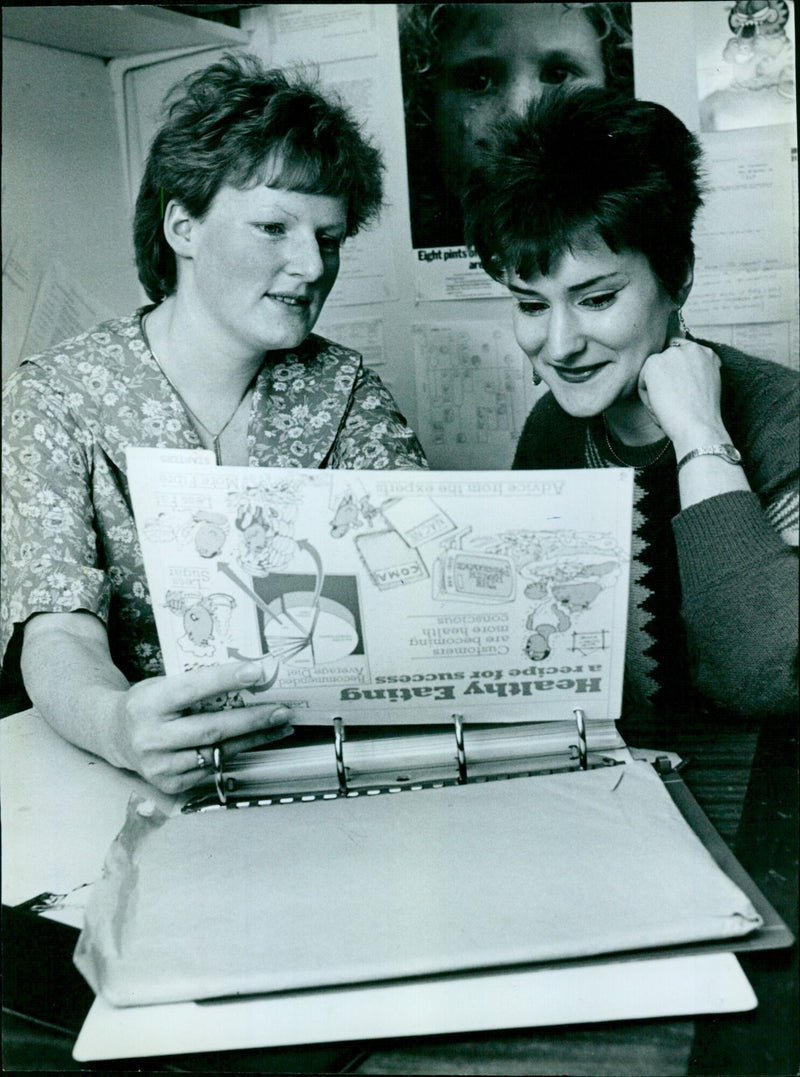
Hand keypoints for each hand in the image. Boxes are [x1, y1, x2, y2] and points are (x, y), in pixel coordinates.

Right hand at [113, 661, 291, 793]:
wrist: (114, 735)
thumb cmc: (148, 703)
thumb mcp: (161, 685)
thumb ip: (195, 684)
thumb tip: (247, 676)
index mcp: (148, 703)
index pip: (193, 688)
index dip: (227, 679)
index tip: (258, 671)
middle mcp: (151, 737)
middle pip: (212, 728)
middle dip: (253, 719)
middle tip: (283, 709)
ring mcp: (160, 765)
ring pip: (217, 751)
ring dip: (254, 739)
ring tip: (280, 726)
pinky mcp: (169, 783)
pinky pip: (211, 767)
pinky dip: (236, 753)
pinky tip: (255, 742)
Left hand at [637, 338, 728, 456]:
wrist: (699, 426)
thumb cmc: (702, 417)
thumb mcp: (706, 386)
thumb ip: (694, 373)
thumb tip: (672, 375)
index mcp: (707, 354)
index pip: (682, 354)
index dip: (674, 373)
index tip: (675, 390)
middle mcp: (691, 348)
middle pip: (666, 363)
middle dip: (664, 382)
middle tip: (671, 404)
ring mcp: (673, 353)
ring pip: (653, 372)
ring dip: (655, 390)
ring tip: (667, 408)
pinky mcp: (654, 363)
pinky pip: (642, 381)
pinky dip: (646, 397)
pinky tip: (661, 407)